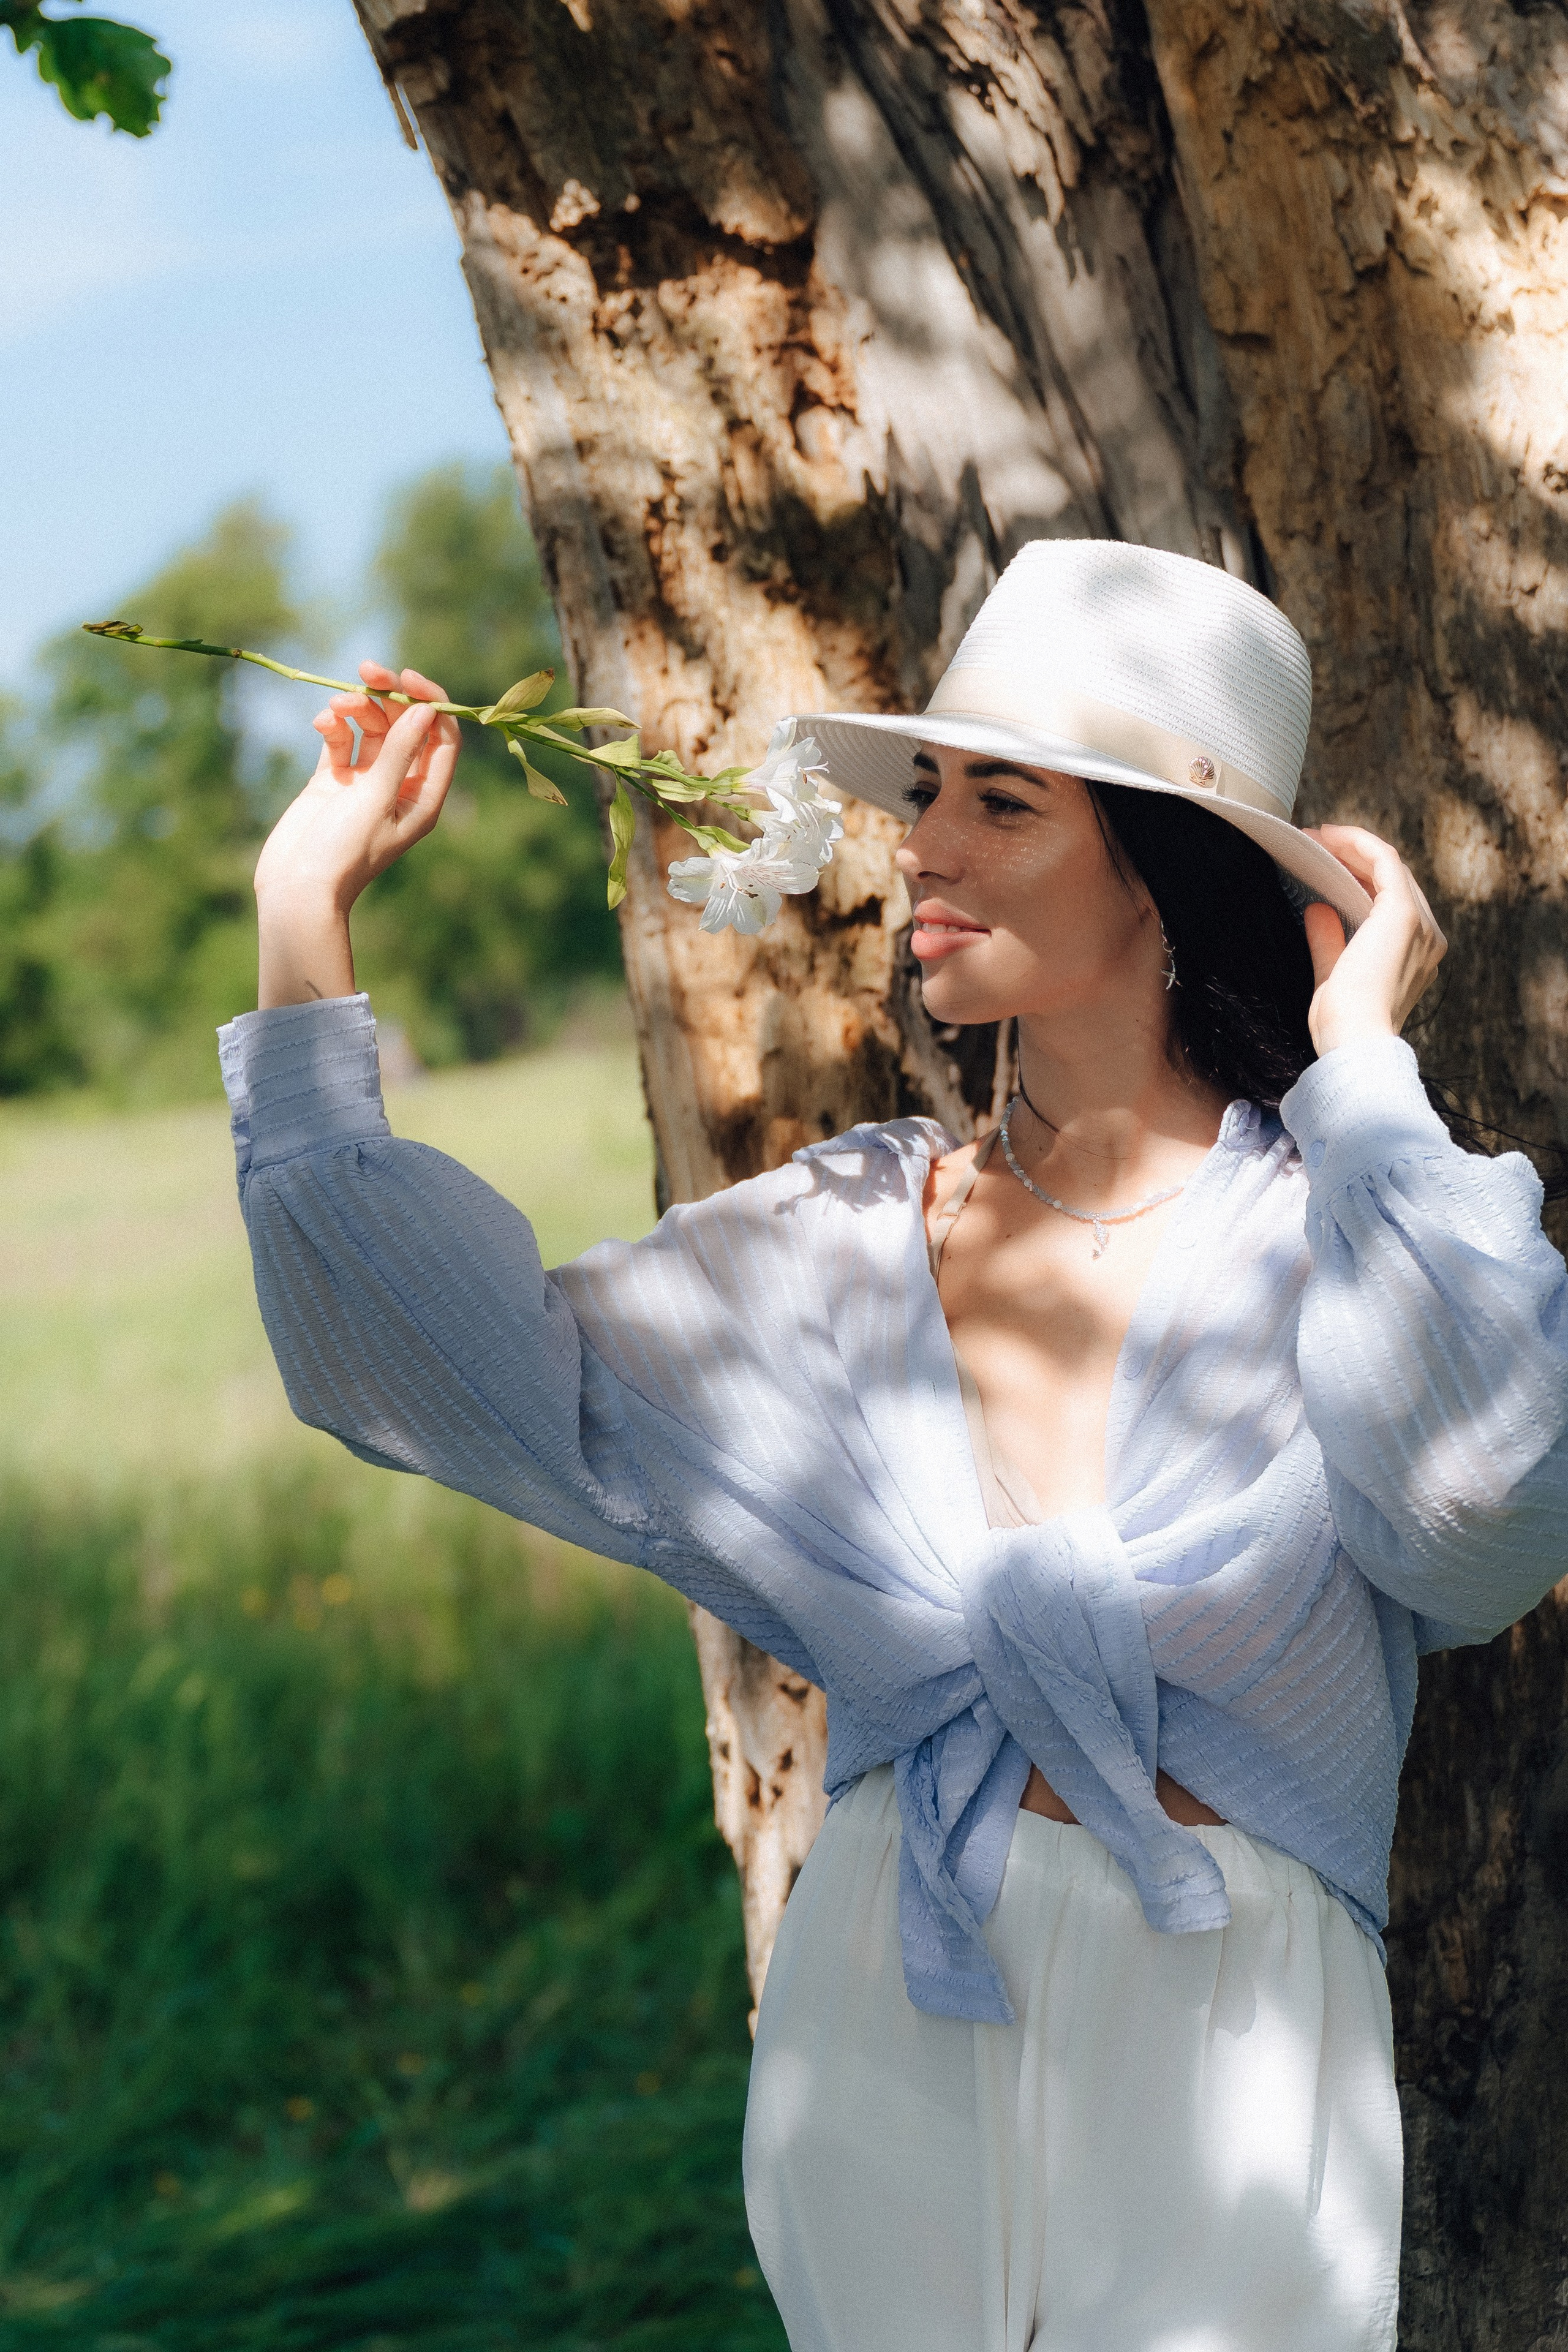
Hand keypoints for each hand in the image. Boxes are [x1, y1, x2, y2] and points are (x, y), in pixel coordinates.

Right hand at [254, 661, 459, 1007]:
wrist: (297, 889)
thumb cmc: (344, 851)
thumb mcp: (377, 797)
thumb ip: (401, 750)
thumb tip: (427, 709)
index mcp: (423, 796)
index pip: (441, 738)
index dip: (430, 702)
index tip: (405, 677)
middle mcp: (399, 786)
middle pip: (405, 725)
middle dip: (388, 694)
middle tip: (367, 669)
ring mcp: (365, 782)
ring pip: (371, 728)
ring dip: (356, 707)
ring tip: (335, 705)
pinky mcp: (333, 781)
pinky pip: (340, 740)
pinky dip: (333, 726)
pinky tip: (321, 724)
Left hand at [1300, 823, 1445, 1055]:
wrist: (1354, 1040)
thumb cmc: (1342, 1025)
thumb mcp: (1333, 977)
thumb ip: (1329, 942)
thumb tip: (1317, 909)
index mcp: (1415, 957)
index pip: (1390, 904)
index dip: (1359, 880)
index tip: (1325, 866)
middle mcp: (1427, 938)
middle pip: (1392, 882)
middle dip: (1353, 860)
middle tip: (1315, 846)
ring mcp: (1420, 924)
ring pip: (1389, 868)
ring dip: (1351, 848)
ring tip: (1317, 838)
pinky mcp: (1402, 913)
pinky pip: (1384, 861)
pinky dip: (1358, 844)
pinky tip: (1330, 837)